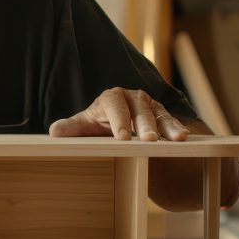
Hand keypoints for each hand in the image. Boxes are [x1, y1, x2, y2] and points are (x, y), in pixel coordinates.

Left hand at [48, 87, 188, 141]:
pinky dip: (177, 128)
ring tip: (178, 139)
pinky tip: (185, 137)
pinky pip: (171, 120)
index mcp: (111, 98)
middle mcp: (132, 97)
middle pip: (140, 110)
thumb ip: (72, 128)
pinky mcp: (162, 114)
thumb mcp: (85, 126)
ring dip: (168, 127)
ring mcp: (149, 105)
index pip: (115, 106)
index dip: (119, 120)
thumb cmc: (98, 124)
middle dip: (145, 125)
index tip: (121, 137)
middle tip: (149, 140)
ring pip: (159, 115)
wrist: (116, 123)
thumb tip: (54, 132)